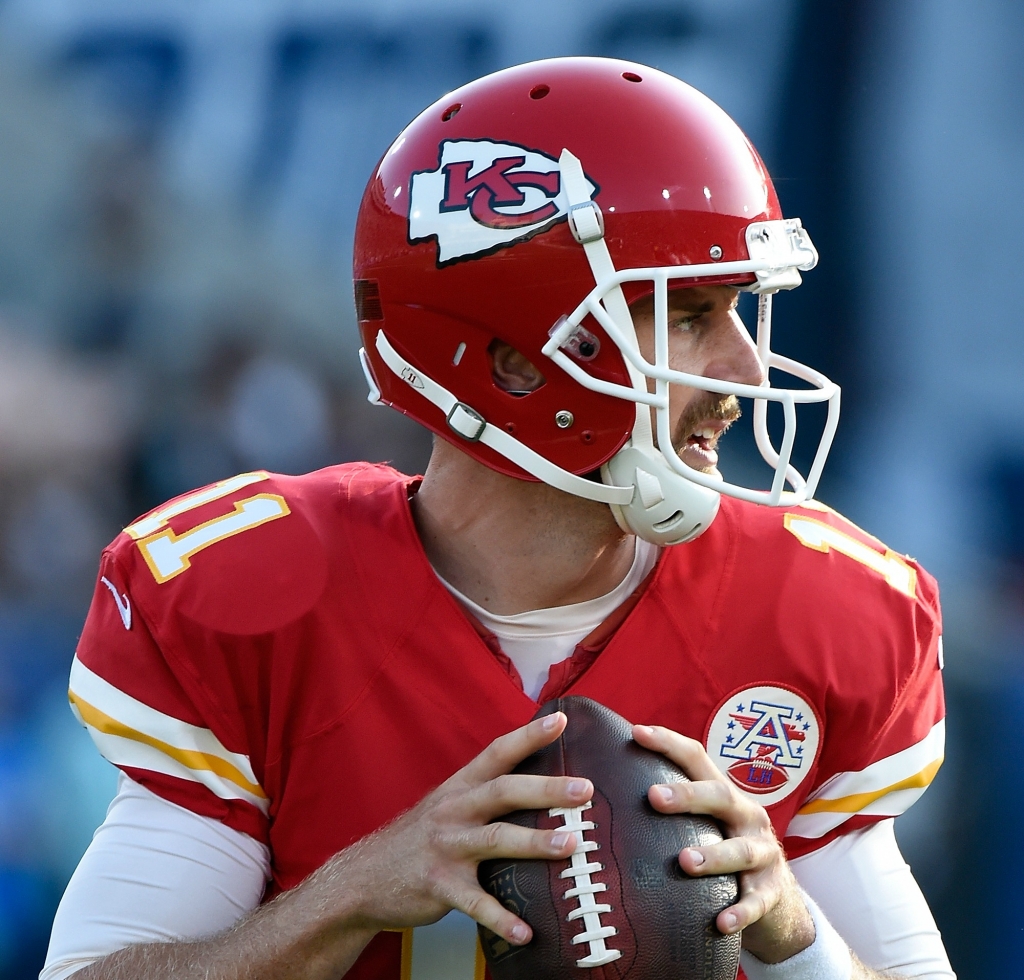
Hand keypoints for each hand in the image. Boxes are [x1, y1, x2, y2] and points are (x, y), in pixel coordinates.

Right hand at [338, 712, 591, 945]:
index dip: (529, 735)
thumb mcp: (447, 804)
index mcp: (459, 787)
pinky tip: (526, 932)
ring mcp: (446, 848)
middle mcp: (454, 810)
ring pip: (495, 840)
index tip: (561, 720)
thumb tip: (542, 784)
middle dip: (546, 788)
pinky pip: (475, 904)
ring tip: (570, 846)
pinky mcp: (439, 886)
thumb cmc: (419, 838)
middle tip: (584, 789)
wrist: (362, 878)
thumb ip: (484, 793)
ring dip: (534, 842)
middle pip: (503, 791)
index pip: (497, 752)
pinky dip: (501, 918)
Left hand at [631, 724, 814, 963]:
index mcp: (724, 795)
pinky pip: (757, 902)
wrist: (780, 901)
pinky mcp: (772, 892)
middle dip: (688, 795)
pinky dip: (741, 912)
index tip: (635, 733)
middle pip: (720, 796)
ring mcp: (764, 853)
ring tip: (685, 861)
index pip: (697, 759)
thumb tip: (603, 787)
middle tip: (653, 797)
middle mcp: (747, 816)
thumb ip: (672, 808)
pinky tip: (721, 923)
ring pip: (741, 850)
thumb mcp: (706, 823)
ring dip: (713, 855)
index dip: (668, 743)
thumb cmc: (724, 850)